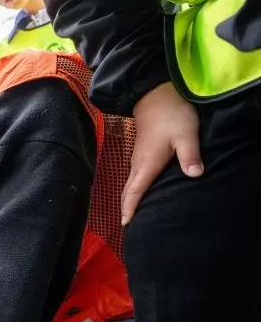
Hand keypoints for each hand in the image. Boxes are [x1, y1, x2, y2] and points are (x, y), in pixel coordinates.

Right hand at [123, 82, 202, 225]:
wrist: (156, 95)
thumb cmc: (172, 115)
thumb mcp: (186, 134)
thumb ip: (190, 155)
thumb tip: (195, 175)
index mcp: (147, 164)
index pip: (134, 192)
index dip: (129, 209)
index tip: (125, 224)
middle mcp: (138, 164)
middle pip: (128, 192)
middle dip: (127, 209)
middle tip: (127, 226)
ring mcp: (138, 159)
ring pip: (131, 185)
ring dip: (130, 200)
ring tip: (133, 214)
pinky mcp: (141, 154)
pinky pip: (135, 178)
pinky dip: (135, 190)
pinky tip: (142, 193)